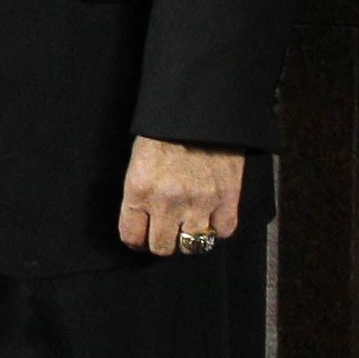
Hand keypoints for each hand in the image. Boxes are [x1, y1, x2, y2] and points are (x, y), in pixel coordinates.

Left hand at [117, 136, 243, 258]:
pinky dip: (218, 228)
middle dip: (162, 241)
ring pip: (192, 246)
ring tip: (189, 225)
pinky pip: (222, 232)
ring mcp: (199, 203)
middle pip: (162, 247)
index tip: (141, 236)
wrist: (201, 110)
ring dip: (190, 238)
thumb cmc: (165, 132)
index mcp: (139, 189)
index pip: (131, 236)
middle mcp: (167, 202)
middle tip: (167, 231)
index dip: (136, 239)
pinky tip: (212, 216)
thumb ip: (139, 194)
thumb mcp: (138, 161)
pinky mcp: (227, 199)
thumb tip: (141, 222)